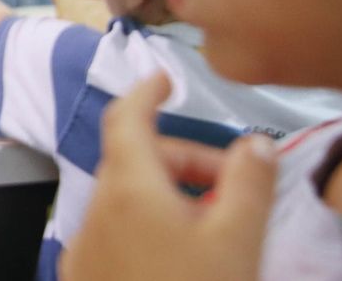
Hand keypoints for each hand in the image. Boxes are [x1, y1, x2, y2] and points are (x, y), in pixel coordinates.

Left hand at [61, 74, 276, 280]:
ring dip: (169, 197)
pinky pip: (115, 232)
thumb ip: (250, 183)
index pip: (126, 117)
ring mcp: (84, 245)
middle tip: (233, 188)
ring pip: (126, 199)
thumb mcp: (238, 240)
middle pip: (135, 160)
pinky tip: (183, 256)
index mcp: (128, 188)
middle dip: (184, 161)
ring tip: (215, 228)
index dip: (146, 91)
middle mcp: (96, 210)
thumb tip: (257, 142)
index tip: (167, 79)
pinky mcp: (84, 273)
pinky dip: (148, 225)